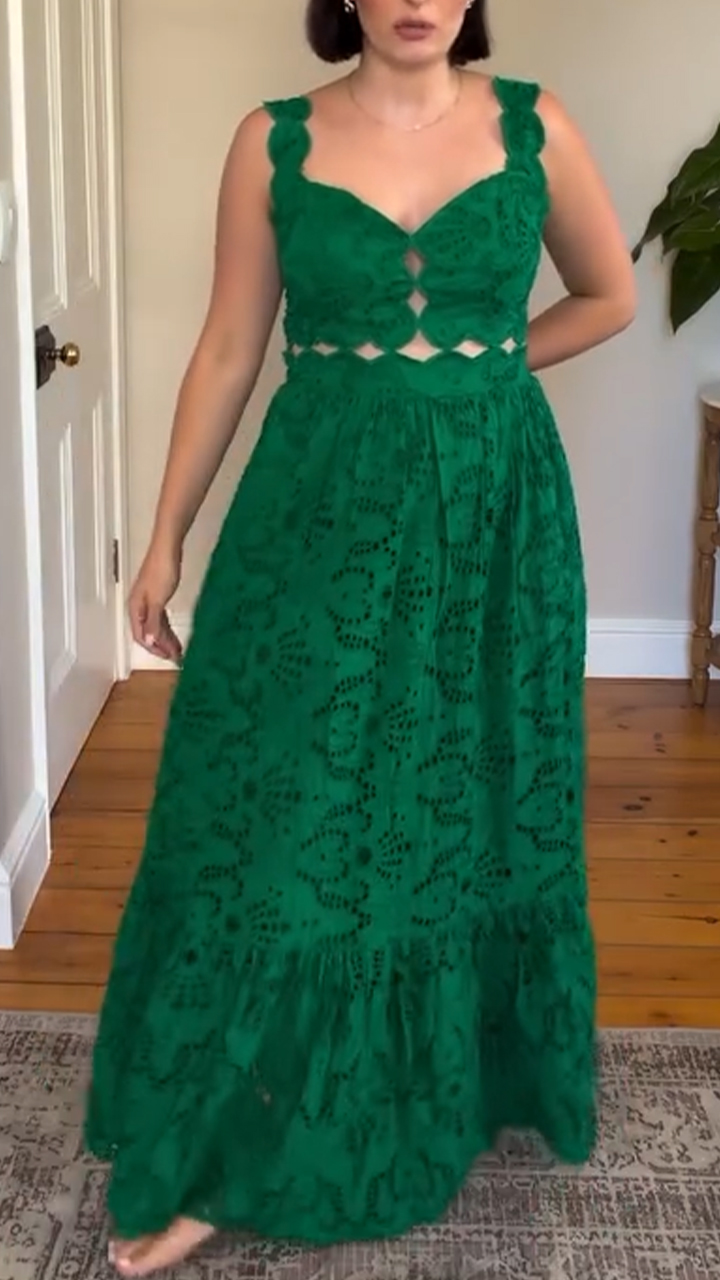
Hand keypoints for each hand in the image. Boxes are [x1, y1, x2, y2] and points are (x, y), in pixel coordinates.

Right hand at [128, 542, 183, 664]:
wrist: (168, 548)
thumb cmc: (161, 570)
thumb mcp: (157, 600)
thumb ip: (152, 622)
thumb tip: (148, 641)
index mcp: (135, 608)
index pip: (141, 636)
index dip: (154, 649)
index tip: (169, 658)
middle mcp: (139, 606)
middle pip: (148, 633)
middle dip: (161, 646)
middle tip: (176, 657)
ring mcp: (148, 601)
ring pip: (155, 626)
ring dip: (165, 639)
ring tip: (178, 649)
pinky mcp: (158, 595)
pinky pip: (161, 618)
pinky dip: (167, 628)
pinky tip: (174, 633)